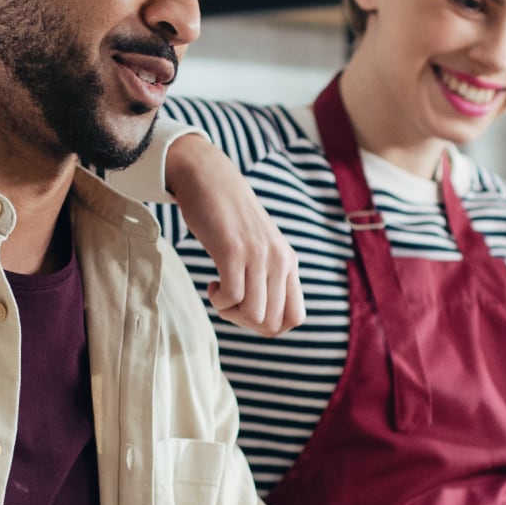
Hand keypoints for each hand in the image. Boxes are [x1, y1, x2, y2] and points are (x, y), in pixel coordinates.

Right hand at [165, 133, 304, 337]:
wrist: (209, 178)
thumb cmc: (228, 217)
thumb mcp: (259, 247)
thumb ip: (267, 273)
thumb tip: (263, 316)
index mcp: (289, 262)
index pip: (295, 318)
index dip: (269, 326)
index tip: (247, 308)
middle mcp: (280, 261)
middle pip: (274, 324)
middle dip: (246, 324)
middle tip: (229, 303)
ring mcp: (259, 256)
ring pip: (255, 315)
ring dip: (231, 313)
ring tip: (220, 291)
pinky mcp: (234, 251)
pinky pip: (232, 297)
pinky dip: (219, 301)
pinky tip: (212, 283)